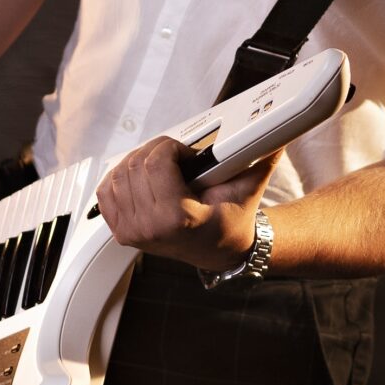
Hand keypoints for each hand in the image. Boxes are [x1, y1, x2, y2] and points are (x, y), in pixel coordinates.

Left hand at [94, 138, 279, 273]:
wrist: (219, 251)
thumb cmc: (231, 221)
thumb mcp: (248, 189)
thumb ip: (262, 157)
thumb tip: (277, 133)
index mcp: (177, 219)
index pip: (156, 162)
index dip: (171, 147)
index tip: (187, 153)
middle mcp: (149, 229)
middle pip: (135, 164)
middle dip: (156, 151)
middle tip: (176, 158)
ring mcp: (132, 232)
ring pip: (118, 174)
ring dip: (138, 162)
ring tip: (162, 168)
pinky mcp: (121, 232)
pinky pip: (106, 191)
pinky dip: (121, 178)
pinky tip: (142, 179)